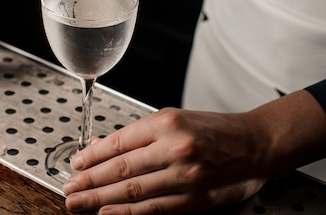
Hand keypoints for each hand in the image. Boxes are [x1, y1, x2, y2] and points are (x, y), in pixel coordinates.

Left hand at [62, 107, 266, 213]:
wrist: (256, 144)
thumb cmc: (215, 130)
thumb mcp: (176, 119)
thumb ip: (141, 135)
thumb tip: (103, 148)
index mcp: (168, 123)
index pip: (119, 142)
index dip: (93, 156)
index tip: (76, 164)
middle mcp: (175, 147)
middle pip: (121, 168)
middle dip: (90, 181)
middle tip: (69, 189)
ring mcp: (185, 176)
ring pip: (134, 191)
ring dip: (101, 200)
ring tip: (79, 204)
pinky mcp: (195, 200)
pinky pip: (154, 209)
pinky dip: (127, 213)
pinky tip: (108, 214)